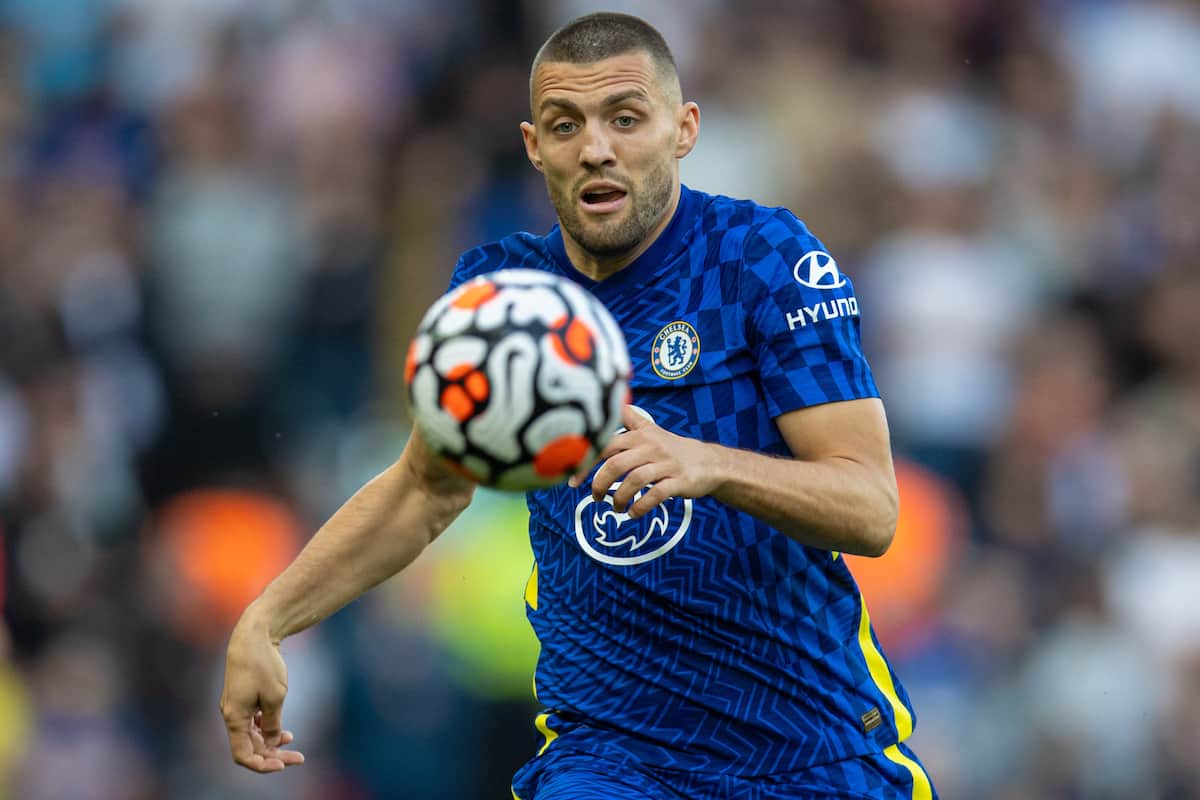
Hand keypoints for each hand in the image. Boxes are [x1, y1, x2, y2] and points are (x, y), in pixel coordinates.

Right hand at [219, 613, 305, 772]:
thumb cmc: (263, 664)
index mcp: (234, 717)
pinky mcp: (242, 697)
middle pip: (249, 746)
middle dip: (273, 755)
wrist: (254, 634)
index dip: (262, 765)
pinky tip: (282, 729)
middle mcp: (231, 714)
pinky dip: (266, 728)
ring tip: (291, 741)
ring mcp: (235, 706)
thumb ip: (273, 723)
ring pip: (252, 734)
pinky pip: (252, 721)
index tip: (284, 765)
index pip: (243, 755)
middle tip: (299, 757)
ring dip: (270, 742)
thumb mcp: (275, 696)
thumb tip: (273, 742)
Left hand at [584, 405, 724, 517]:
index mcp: (640, 436)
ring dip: (620, 498)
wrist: (709, 462)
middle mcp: (651, 447)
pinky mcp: (679, 481)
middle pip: (616, 464)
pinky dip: (641, 506)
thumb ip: (630, 420)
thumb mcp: (652, 430)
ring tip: (616, 508)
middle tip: (596, 498)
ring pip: (634, 480)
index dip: (586, 463)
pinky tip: (634, 513)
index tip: (573, 480)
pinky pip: (656, 494)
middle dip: (600, 484)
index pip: (605, 445)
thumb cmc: (673, 449)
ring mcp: (666, 464)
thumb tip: (613, 404)